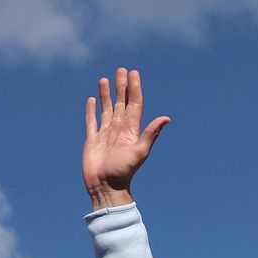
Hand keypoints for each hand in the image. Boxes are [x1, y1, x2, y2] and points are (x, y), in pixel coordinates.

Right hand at [81, 67, 169, 209]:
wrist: (106, 187)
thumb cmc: (124, 172)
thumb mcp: (140, 152)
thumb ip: (151, 134)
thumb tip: (166, 118)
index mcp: (131, 130)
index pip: (134, 104)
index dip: (134, 88)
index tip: (133, 73)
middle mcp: (119, 130)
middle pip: (121, 103)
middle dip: (121, 86)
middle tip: (121, 69)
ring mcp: (105, 134)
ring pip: (106, 109)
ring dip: (106, 95)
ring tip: (105, 79)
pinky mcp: (92, 141)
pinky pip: (91, 122)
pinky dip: (91, 111)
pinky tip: (91, 100)